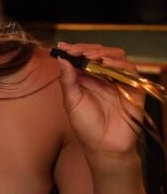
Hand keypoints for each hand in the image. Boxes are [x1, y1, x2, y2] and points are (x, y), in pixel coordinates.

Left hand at [54, 42, 143, 156]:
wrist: (104, 146)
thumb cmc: (86, 125)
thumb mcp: (71, 101)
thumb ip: (67, 80)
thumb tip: (61, 59)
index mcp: (88, 78)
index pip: (84, 56)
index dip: (75, 49)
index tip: (63, 47)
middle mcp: (104, 77)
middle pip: (101, 53)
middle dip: (87, 49)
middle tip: (76, 51)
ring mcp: (119, 81)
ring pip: (117, 57)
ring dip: (103, 53)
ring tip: (90, 56)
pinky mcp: (133, 88)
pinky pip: (130, 70)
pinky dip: (119, 63)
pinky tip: (106, 64)